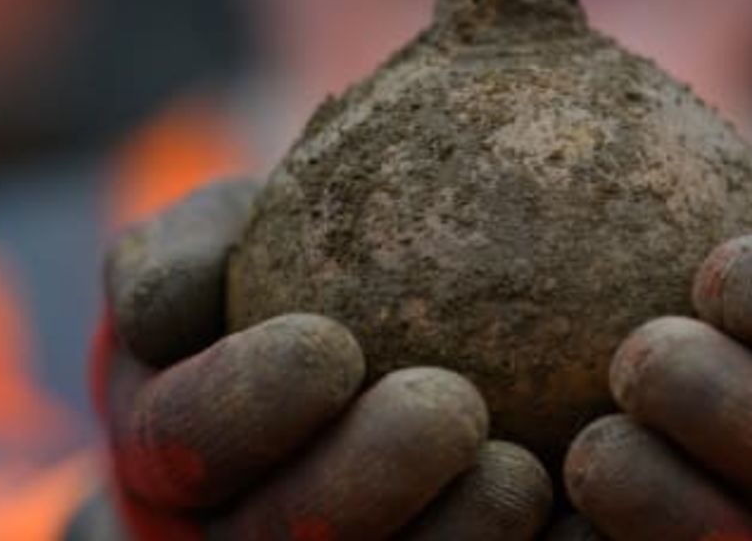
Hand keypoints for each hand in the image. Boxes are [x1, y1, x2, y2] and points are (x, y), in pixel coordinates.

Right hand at [92, 180, 552, 539]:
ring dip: (450, 538)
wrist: (344, 336)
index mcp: (175, 441)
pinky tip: (588, 517)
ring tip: (524, 477)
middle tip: (449, 408)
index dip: (245, 404)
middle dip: (359, 483)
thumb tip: (163, 310)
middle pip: (276, 537)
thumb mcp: (213, 240)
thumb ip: (183, 257)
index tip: (331, 346)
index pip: (181, 438)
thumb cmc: (264, 272)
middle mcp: (236, 524)